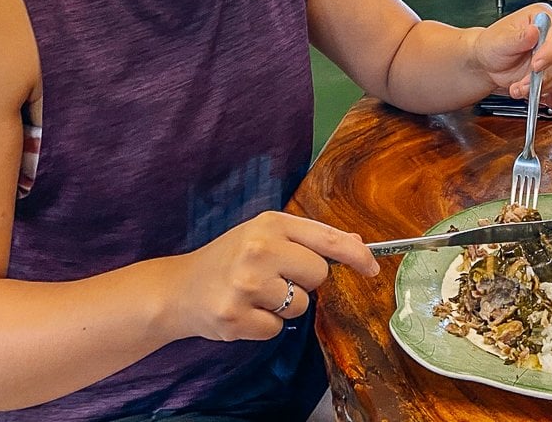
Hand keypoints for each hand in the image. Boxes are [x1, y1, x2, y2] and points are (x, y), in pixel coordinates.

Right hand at [170, 211, 378, 342]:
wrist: (179, 288)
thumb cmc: (229, 258)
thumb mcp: (265, 235)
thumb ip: (308, 239)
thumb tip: (355, 243)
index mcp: (270, 223)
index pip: (327, 239)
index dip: (357, 255)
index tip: (373, 268)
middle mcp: (259, 250)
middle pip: (318, 274)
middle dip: (303, 280)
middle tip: (274, 276)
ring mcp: (247, 285)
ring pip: (301, 305)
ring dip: (284, 305)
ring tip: (255, 294)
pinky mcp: (237, 318)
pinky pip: (278, 328)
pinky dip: (266, 325)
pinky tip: (245, 311)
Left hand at [471, 4, 551, 98]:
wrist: (488, 63)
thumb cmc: (492, 45)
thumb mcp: (500, 40)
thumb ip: (518, 37)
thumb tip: (534, 31)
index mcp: (540, 16)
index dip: (551, 50)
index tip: (536, 65)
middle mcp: (551, 32)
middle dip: (544, 72)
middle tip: (524, 82)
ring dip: (541, 83)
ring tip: (519, 87)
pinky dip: (541, 88)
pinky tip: (524, 89)